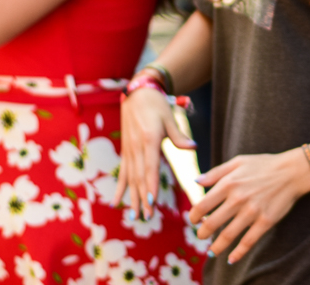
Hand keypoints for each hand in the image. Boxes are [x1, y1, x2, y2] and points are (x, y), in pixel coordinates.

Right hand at [113, 85, 195, 218]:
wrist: (138, 93)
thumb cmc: (157, 105)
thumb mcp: (170, 117)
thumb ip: (179, 136)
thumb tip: (193, 147)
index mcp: (149, 140)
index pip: (149, 167)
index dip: (149, 185)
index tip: (151, 202)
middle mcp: (136, 148)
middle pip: (139, 177)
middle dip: (142, 198)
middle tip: (146, 217)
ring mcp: (129, 151)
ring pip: (130, 178)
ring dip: (132, 198)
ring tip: (134, 216)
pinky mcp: (126, 151)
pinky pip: (122, 172)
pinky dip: (120, 188)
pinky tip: (116, 202)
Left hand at [190, 148, 309, 263]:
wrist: (292, 171)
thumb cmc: (264, 165)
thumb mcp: (238, 162)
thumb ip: (215, 172)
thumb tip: (196, 182)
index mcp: (229, 183)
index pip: (202, 206)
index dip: (193, 216)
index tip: (194, 220)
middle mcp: (238, 198)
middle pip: (211, 223)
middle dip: (202, 233)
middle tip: (201, 236)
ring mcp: (252, 211)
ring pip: (227, 235)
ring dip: (216, 247)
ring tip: (211, 251)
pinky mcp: (265, 221)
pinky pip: (249, 241)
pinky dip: (238, 253)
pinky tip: (231, 259)